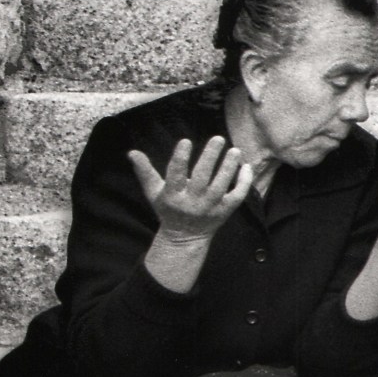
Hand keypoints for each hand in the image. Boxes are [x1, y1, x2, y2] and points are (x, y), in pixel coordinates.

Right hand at [128, 137, 252, 239]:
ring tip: (235, 150)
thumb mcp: (153, 192)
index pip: (176, 175)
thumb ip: (145, 171)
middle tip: (218, 138)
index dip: (180, 158)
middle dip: (210, 158)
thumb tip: (132, 152)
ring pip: (221, 186)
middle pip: (202, 178)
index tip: (186, 141)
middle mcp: (192, 202)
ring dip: (229, 168)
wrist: (185, 237)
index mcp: (173, 196)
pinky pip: (237, 196)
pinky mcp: (225, 211)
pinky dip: (244, 182)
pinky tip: (245, 166)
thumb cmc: (168, 209)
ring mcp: (210, 208)